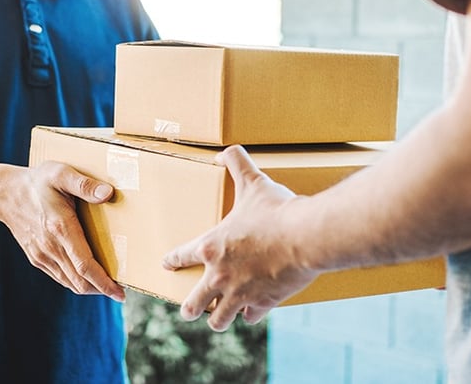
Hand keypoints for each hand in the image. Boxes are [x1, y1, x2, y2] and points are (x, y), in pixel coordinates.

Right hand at [0, 161, 124, 301]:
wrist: (3, 193)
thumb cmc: (37, 182)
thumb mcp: (61, 174)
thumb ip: (84, 184)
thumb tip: (108, 193)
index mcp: (60, 228)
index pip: (85, 266)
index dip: (104, 282)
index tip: (120, 293)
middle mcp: (50, 247)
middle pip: (79, 281)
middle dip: (101, 289)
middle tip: (119, 291)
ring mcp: (41, 255)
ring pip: (69, 282)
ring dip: (89, 287)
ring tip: (107, 285)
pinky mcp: (36, 258)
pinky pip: (59, 277)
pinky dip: (75, 281)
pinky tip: (86, 277)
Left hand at [162, 145, 318, 330]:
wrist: (305, 236)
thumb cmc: (277, 210)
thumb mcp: (254, 183)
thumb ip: (237, 164)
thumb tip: (224, 151)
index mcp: (212, 247)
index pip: (182, 256)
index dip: (172, 260)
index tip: (166, 264)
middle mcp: (220, 275)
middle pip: (193, 303)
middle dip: (189, 308)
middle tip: (188, 310)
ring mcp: (240, 293)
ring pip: (218, 319)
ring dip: (217, 318)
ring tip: (215, 319)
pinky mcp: (263, 303)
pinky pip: (250, 317)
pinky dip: (250, 315)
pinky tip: (250, 312)